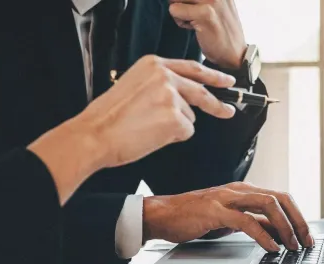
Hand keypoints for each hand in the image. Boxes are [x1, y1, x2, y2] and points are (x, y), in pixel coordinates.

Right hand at [74, 55, 236, 167]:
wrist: (95, 134)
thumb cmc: (109, 117)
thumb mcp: (133, 85)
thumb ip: (159, 85)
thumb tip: (182, 97)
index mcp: (153, 65)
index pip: (191, 68)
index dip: (212, 75)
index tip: (226, 80)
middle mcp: (165, 76)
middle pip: (201, 91)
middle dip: (217, 104)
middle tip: (228, 111)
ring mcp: (172, 96)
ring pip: (190, 116)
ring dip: (176, 126)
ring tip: (149, 128)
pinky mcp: (176, 118)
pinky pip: (186, 131)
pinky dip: (173, 137)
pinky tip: (153, 135)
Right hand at [142, 182, 313, 251]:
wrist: (161, 215)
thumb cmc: (193, 217)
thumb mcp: (230, 220)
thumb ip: (254, 223)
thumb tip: (278, 233)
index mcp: (244, 191)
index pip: (281, 198)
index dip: (297, 217)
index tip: (306, 236)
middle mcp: (239, 191)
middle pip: (280, 199)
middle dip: (297, 221)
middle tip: (305, 241)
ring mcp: (227, 198)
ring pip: (268, 205)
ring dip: (285, 227)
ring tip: (291, 246)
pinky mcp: (215, 211)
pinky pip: (246, 221)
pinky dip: (263, 235)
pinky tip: (270, 247)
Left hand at [168, 0, 246, 68]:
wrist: (235, 53)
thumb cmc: (221, 29)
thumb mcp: (215, 3)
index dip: (185, 1)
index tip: (194, 8)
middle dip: (180, 3)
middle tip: (193, 15)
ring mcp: (212, 0)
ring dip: (179, 11)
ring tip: (194, 20)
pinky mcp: (205, 13)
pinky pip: (174, 10)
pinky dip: (180, 21)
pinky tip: (195, 28)